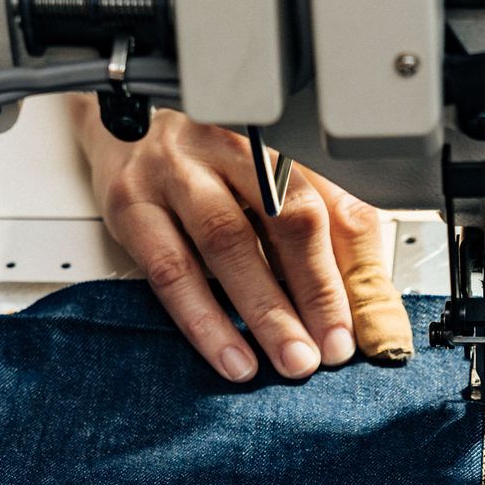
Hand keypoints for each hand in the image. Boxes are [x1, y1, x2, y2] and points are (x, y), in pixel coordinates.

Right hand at [68, 96, 411, 382]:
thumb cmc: (204, 172)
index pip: (337, 212)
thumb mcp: (266, 198)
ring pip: (230, 242)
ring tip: (291, 360)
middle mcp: (232, 152)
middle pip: (288, 218)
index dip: (357, 275)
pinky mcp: (132, 206)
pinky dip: (205, 320)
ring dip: (266, 310)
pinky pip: (172, 270)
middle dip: (317, 292)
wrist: (116, 123)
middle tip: (331, 352)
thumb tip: (367, 316)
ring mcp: (177, 174)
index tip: (368, 335)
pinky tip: (231, 357)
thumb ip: (321, 246)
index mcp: (280, 152)